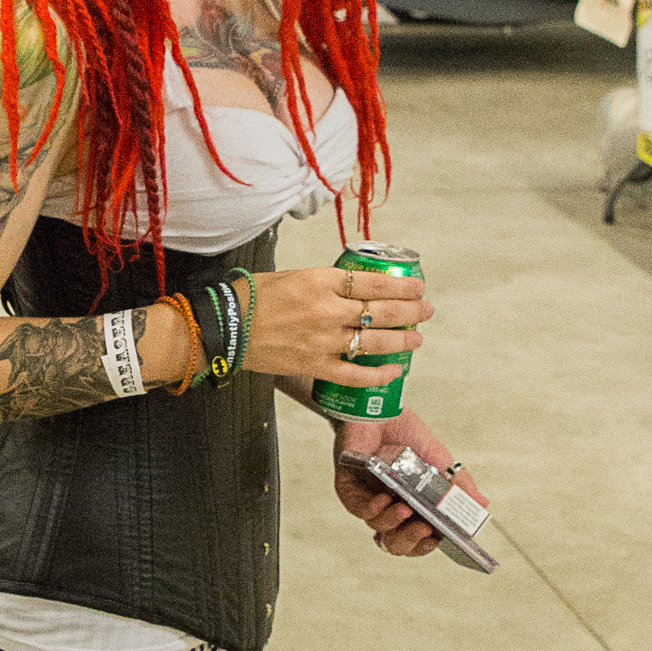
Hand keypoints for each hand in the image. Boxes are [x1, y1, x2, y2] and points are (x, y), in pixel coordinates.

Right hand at [238, 263, 430, 384]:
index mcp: (321, 280)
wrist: (226, 327)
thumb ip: (326, 283)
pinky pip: (355, 374)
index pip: (374, 282)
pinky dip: (378, 374)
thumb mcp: (293, 275)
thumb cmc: (253, 298)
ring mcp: (322, 340)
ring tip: (416, 339)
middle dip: (411, 311)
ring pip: (375, 341)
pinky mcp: (314, 365)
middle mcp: (326, 310)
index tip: (417, 286)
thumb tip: (354, 289)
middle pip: (382, 310)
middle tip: (425, 310)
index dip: (402, 285)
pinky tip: (394, 371)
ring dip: (402, 341)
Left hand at [331, 408, 470, 558]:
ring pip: (378, 527)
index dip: (426, 545)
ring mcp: (368, 499)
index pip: (419, 538)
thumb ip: (456, 482)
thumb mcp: (438, 457)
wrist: (379, 408)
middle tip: (423, 528)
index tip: (439, 538)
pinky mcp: (348, 488)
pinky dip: (372, 508)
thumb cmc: (406, 433)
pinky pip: (358, 508)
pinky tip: (384, 499)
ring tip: (406, 509)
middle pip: (397, 543)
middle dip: (411, 541)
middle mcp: (390, 507)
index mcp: (412, 505)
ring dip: (393, 522)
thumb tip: (482, 503)